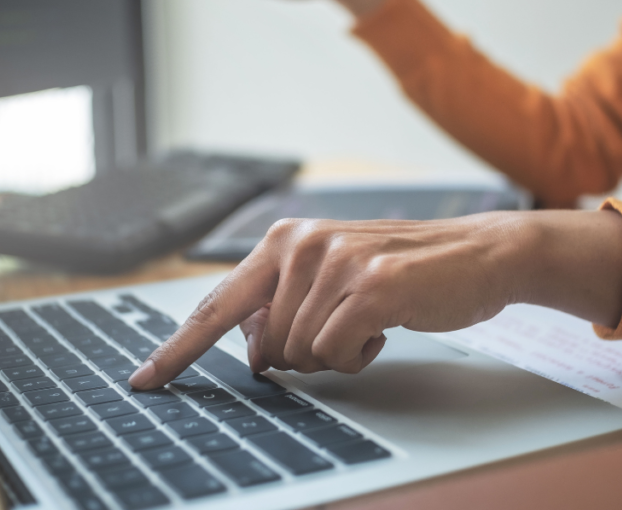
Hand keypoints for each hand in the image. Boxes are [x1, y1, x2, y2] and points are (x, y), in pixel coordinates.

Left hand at [128, 210, 621, 389]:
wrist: (477, 252)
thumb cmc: (401, 270)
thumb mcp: (331, 275)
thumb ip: (282, 304)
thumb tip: (251, 351)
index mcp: (282, 241)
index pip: (217, 305)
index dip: (178, 350)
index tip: (144, 381)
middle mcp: (301, 245)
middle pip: (263, 347)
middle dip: (300, 355)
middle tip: (343, 326)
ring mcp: (335, 263)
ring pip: (299, 356)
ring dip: (336, 354)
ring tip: (369, 320)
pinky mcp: (369, 287)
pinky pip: (335, 355)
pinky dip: (359, 356)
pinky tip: (384, 327)